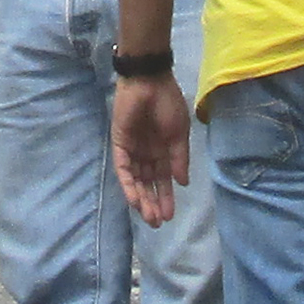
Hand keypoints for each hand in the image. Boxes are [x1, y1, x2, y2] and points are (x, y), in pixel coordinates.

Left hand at [112, 75, 190, 223]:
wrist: (149, 81)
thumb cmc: (167, 103)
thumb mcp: (179, 133)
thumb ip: (179, 158)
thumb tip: (183, 183)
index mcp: (163, 150)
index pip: (163, 179)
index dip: (167, 197)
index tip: (170, 216)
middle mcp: (146, 153)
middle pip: (148, 184)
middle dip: (153, 203)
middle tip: (157, 223)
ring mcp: (132, 150)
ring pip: (136, 180)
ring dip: (141, 199)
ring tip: (148, 216)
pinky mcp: (119, 144)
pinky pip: (123, 169)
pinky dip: (128, 185)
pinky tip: (135, 200)